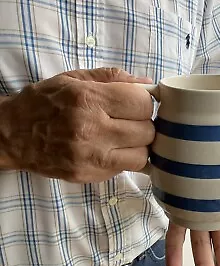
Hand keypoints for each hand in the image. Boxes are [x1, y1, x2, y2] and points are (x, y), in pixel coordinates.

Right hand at [0, 68, 153, 181]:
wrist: (11, 135)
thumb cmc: (44, 102)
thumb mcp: (74, 78)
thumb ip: (113, 77)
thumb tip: (148, 83)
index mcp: (88, 99)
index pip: (142, 104)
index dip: (144, 102)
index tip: (136, 103)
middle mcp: (90, 129)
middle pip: (146, 131)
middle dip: (143, 123)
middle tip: (130, 120)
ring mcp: (89, 157)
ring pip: (142, 155)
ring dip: (139, 145)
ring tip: (124, 137)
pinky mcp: (87, 175)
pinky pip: (126, 169)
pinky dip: (126, 159)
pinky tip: (113, 149)